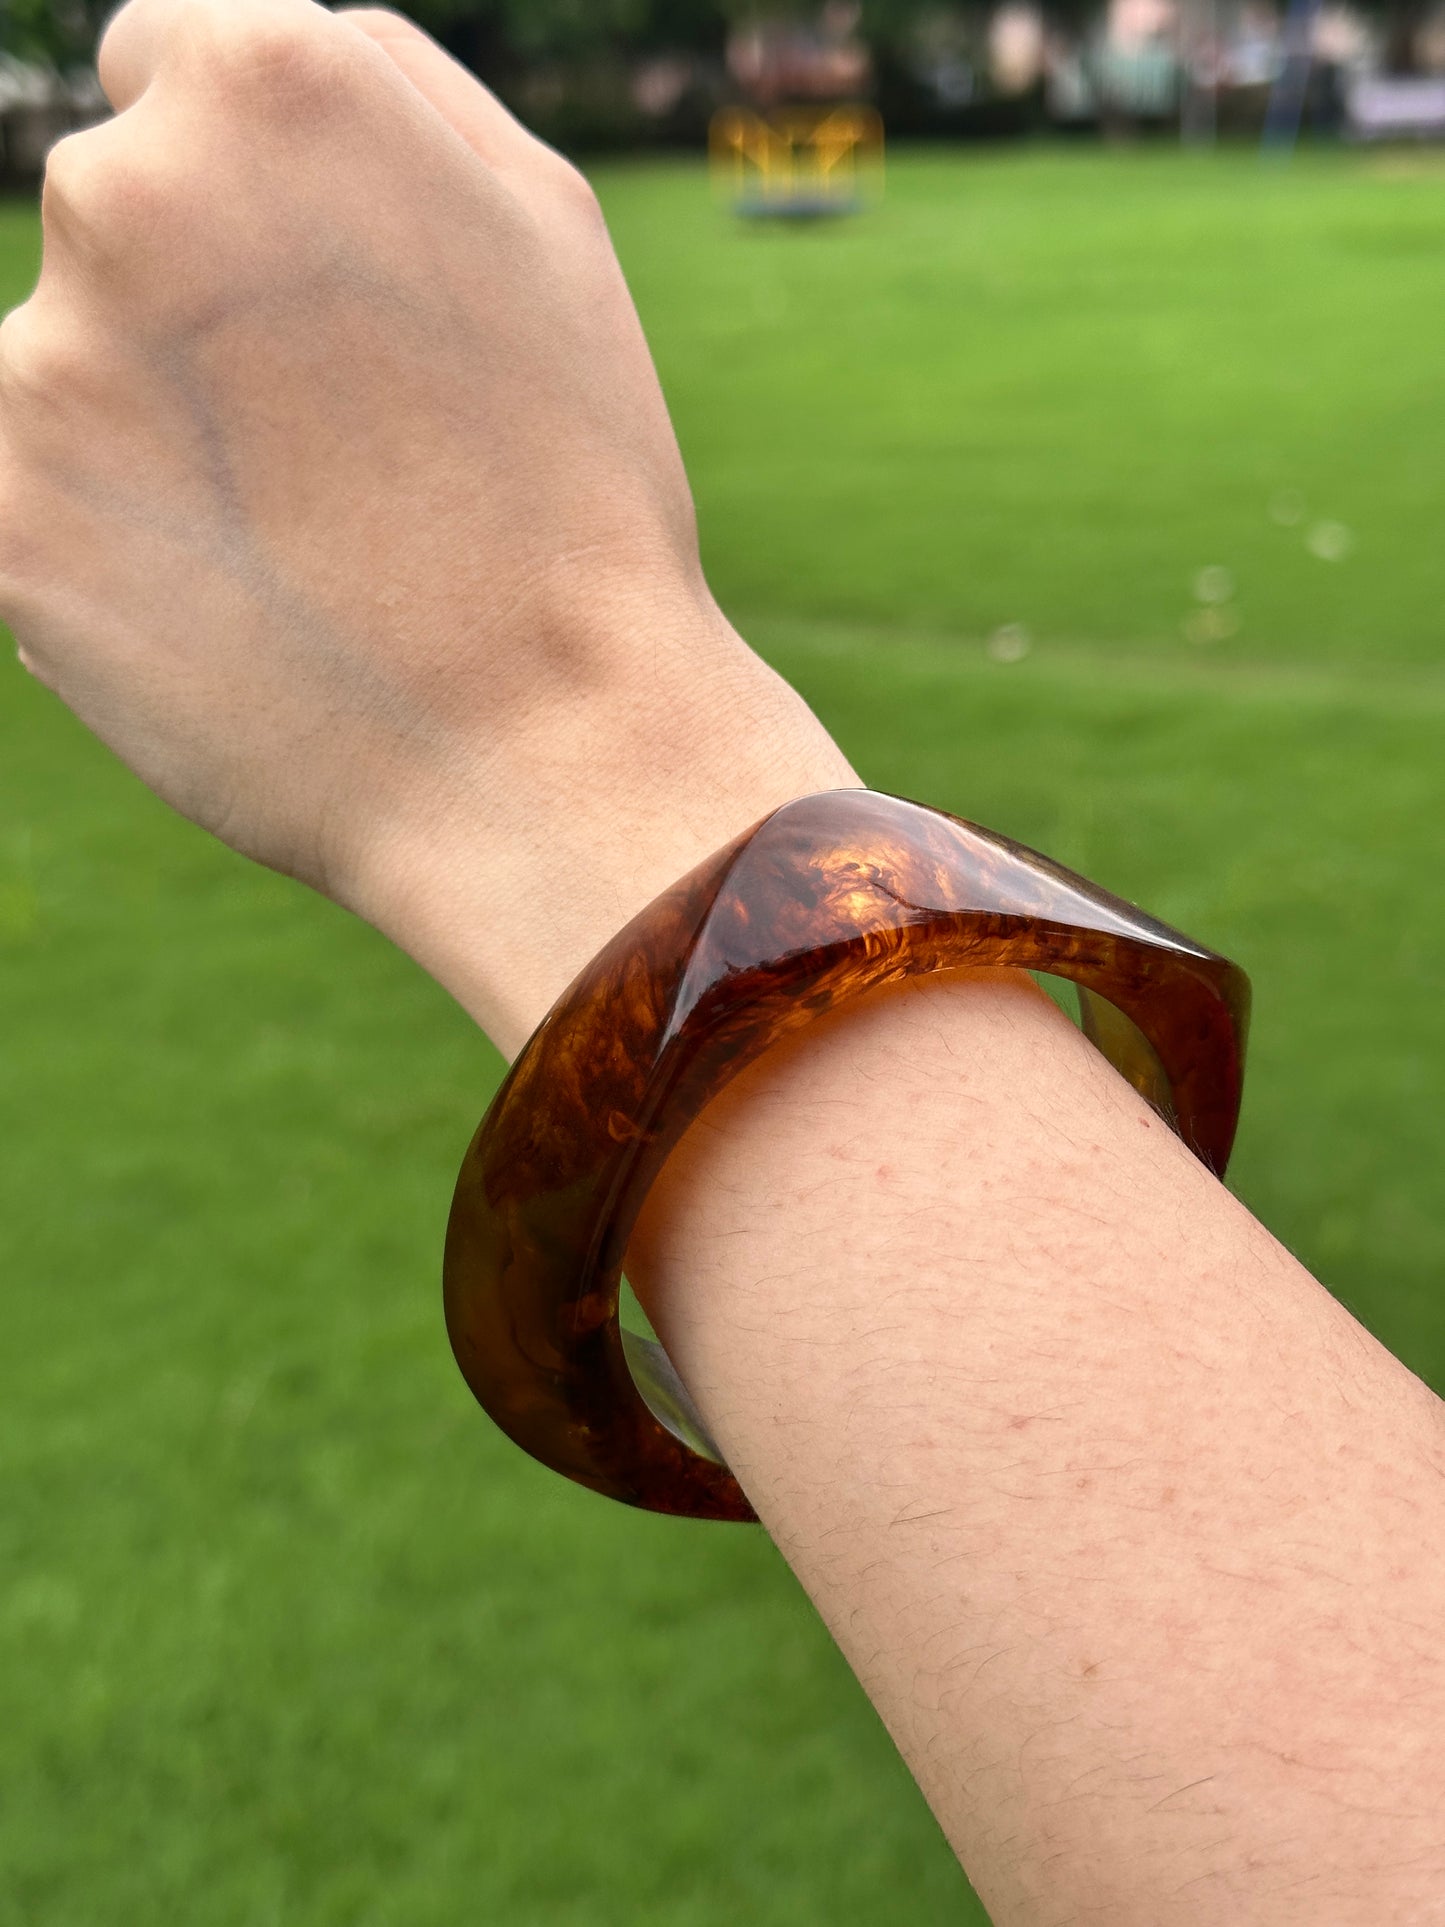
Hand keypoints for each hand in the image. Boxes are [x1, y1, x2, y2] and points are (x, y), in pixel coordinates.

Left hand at [0, 0, 852, 1050]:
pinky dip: (117, 548)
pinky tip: (237, 610)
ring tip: (303, 547)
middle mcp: (126, 192)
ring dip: (153, 436)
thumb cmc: (574, 495)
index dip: (247, 189)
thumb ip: (386, 91)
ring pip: (71, 370)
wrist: (550, 749)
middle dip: (196, 306)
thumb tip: (256, 57)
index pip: (161, 64)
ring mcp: (47, 365)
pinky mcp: (5, 522)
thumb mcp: (546, 224)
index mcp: (266, 83)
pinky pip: (39, 501)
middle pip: (111, 212)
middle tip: (336, 447)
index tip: (315, 301)